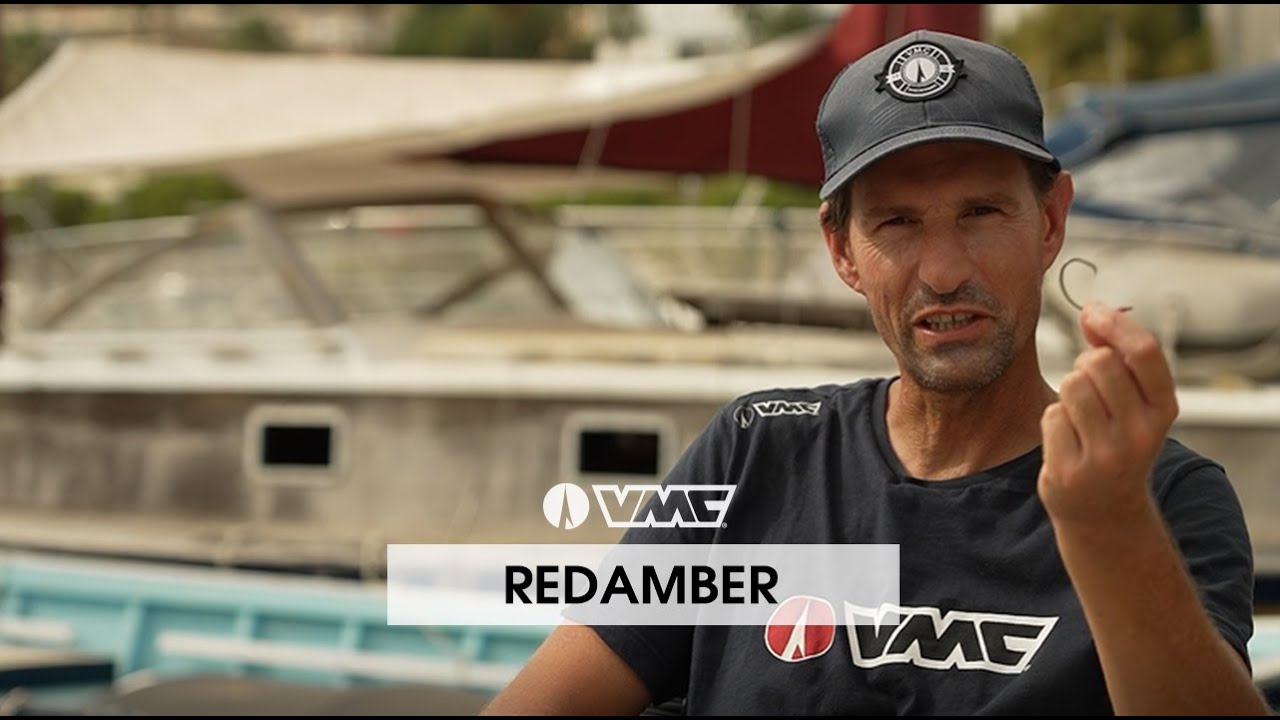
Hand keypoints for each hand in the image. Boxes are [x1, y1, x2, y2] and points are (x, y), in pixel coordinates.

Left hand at [1038, 304, 1179, 526]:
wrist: (1105, 512)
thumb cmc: (1116, 441)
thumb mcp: (1135, 404)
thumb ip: (1118, 356)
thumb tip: (1093, 310)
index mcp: (1164, 410)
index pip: (1144, 352)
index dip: (1115, 323)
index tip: (1092, 310)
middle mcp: (1140, 434)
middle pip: (1098, 363)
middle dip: (1085, 365)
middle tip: (1090, 389)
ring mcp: (1105, 455)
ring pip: (1071, 386)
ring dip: (1068, 394)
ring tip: (1081, 418)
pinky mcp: (1071, 471)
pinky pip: (1051, 416)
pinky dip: (1054, 422)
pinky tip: (1068, 442)